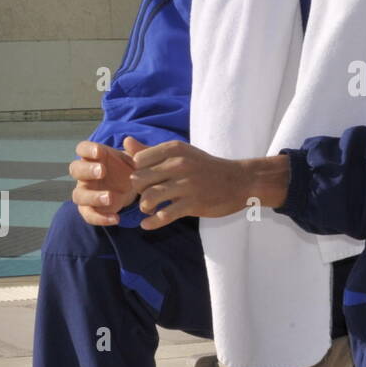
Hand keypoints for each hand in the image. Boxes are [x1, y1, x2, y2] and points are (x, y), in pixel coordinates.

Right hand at [69, 139, 138, 225]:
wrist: (134, 188)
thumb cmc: (130, 169)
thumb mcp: (136, 159)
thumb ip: (135, 151)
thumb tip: (128, 140)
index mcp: (94, 157)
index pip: (82, 149)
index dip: (88, 150)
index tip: (100, 152)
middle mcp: (86, 174)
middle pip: (75, 169)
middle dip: (87, 170)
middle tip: (102, 171)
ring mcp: (86, 192)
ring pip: (78, 194)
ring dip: (92, 196)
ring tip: (110, 198)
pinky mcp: (90, 209)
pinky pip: (89, 215)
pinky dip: (100, 218)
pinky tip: (116, 218)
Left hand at [127, 140, 289, 229]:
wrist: (240, 181)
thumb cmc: (204, 167)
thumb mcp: (180, 153)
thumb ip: (151, 151)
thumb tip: (125, 142)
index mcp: (173, 149)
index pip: (138, 161)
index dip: (136, 172)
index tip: (144, 180)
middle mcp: (178, 164)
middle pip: (139, 180)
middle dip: (137, 191)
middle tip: (145, 196)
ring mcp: (186, 185)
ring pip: (149, 198)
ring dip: (144, 207)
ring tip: (148, 209)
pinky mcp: (193, 204)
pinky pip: (164, 216)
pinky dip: (151, 223)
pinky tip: (147, 224)